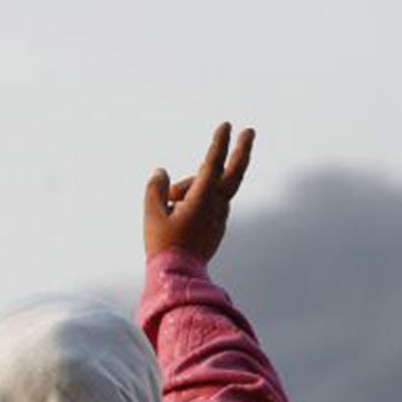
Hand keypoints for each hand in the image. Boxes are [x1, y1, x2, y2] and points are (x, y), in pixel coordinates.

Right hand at [144, 122, 254, 263]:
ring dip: (192, 187)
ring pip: (210, 190)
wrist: (178, 277)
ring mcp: (219, 217)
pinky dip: (195, 199)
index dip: (219, 143)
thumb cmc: (163, 245)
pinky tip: (178, 210)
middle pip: (234, 173)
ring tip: (168, 201)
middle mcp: (217, 206)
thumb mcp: (152, 214)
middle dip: (241, 150)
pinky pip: (209, 204)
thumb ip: (156, 189)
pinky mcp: (216, 227)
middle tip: (249, 131)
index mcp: (203, 200)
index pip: (212, 164)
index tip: (226, 125)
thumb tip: (161, 172)